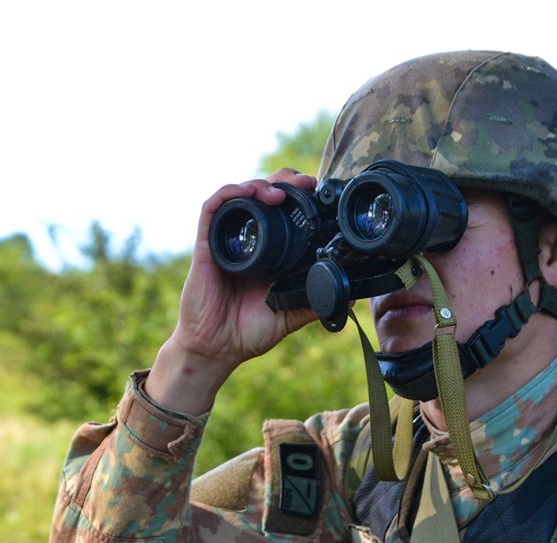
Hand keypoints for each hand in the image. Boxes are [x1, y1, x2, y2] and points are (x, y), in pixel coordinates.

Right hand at [145, 169, 318, 413]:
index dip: (298, 195)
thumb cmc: (246, 333)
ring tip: (279, 190)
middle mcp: (247, 241)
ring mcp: (226, 240)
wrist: (216, 348)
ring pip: (240, 194)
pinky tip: (248, 192)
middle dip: (284, 180)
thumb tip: (349, 295)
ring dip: (260, 183)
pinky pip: (212, 209)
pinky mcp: (207, 244)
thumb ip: (313, 303)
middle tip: (305, 182)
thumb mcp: (289, 316)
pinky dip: (229, 193)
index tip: (318, 192)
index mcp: (267, 252)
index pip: (282, 210)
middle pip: (262, 194)